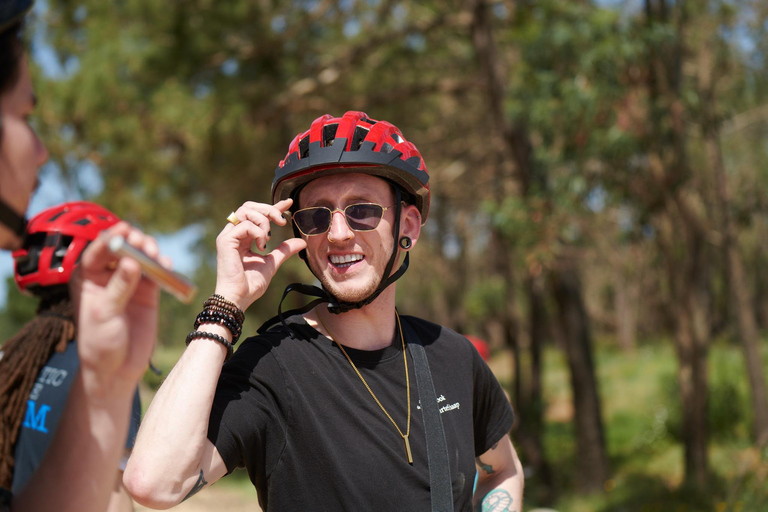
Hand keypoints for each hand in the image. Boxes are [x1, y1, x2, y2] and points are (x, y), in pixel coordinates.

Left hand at [70, 222, 162, 395]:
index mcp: (87, 277)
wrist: (117, 368)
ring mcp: (129, 281)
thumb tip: (132, 262)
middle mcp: (107, 275)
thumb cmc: (99, 342)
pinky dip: (163, 267)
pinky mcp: (148, 291)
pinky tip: (166, 267)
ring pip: (141, 257)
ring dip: (150, 252)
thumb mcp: (104, 314)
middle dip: (134, 243)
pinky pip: (157, 272)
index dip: (112, 238)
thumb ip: (119, 287)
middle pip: (123, 249)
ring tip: (155, 255)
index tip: (125, 230)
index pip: (98, 251)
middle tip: (144, 244)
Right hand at [214, 198, 306, 310]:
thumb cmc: (251, 284)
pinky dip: (258, 232)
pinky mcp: (225, 241)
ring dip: (263, 220)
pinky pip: (245, 225)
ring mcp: (228, 236)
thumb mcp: (272, 263)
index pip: (257, 215)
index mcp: (243, 238)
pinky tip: (262, 245)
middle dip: (268, 209)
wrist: (239, 298)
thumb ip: (284, 251)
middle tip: (282, 221)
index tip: (288, 203)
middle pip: (249, 207)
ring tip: (268, 238)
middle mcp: (233, 234)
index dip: (273, 207)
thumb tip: (301, 242)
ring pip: (245, 210)